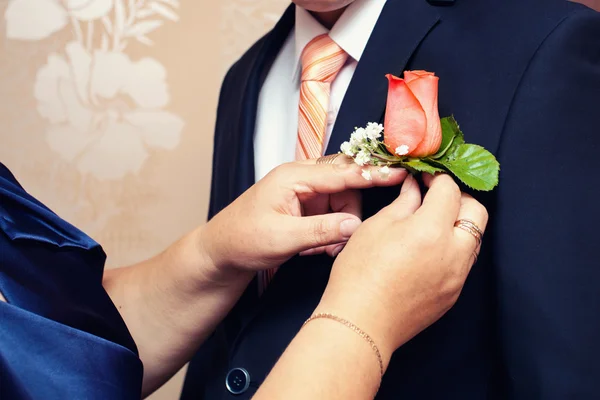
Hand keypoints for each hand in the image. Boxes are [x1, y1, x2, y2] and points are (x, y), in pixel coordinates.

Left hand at [200, 158, 407, 279]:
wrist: (222, 252)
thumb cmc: (242, 239)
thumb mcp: (282, 238)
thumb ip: (321, 230)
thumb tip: (355, 225)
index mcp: (293, 176)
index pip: (341, 171)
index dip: (372, 174)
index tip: (400, 172)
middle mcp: (301, 178)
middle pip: (347, 183)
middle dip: (352, 210)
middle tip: (347, 237)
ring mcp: (304, 192)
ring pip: (343, 200)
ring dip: (342, 225)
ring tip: (325, 250)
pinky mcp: (305, 206)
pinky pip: (333, 213)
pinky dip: (333, 231)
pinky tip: (320, 247)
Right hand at [315, 173, 487, 361]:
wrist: (361, 322)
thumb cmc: (360, 274)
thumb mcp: (376, 227)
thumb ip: (404, 203)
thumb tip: (415, 188)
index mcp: (432, 230)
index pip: (450, 190)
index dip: (437, 178)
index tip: (424, 179)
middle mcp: (453, 252)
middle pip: (476, 212)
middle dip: (459, 198)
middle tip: (435, 197)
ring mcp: (457, 276)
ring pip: (474, 239)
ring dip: (459, 224)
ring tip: (432, 223)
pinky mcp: (453, 294)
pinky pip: (464, 263)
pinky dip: (453, 248)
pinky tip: (428, 250)